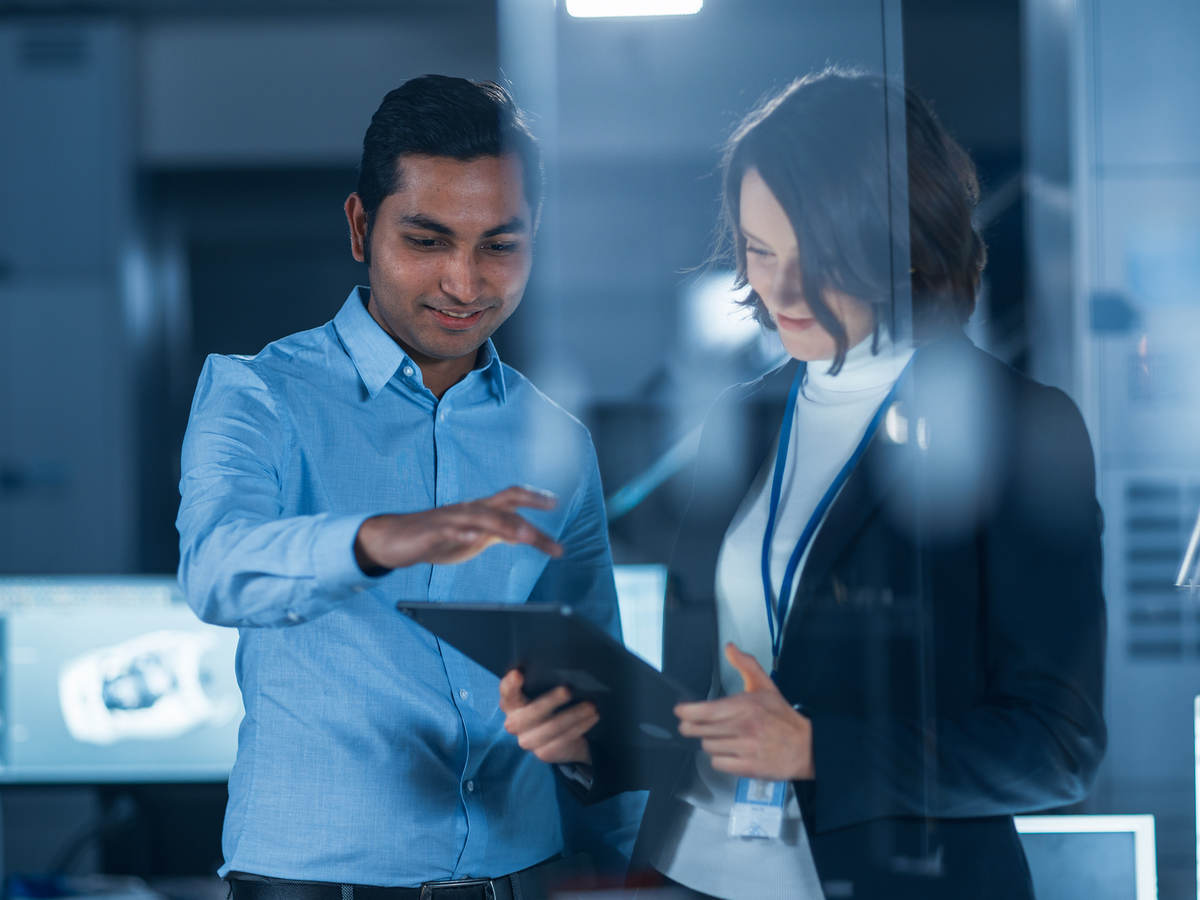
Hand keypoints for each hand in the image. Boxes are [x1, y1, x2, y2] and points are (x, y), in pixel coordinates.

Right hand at [353, 485, 562, 572]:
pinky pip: (447, 531)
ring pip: (481, 517)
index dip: (533, 497)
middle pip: (503, 502)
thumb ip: (498, 533)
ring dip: (504, 524)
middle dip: (528, 504)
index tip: (555, 501)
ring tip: (525, 535)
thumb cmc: (436, 537)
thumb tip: (524, 533)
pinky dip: (461, 533)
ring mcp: (450, 519)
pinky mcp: (430, 532)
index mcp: (480, 511)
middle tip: (551, 509)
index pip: (511, 499)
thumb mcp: (473, 537)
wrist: (392, 539)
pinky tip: (472, 538)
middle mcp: (469, 510)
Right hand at [499, 669, 596, 764]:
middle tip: (568, 690)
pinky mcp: (543, 753)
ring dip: (574, 715)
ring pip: (552, 728)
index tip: (519, 673)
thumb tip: (566, 665)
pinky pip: (564, 740)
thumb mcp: (544, 690)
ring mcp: (527, 740)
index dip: (511, 684)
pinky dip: (580, 726)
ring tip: (592, 705)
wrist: (558, 736)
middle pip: (532, 712)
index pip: (507, 692)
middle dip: (551, 700)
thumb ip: (545, 679)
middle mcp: (514, 723)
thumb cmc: (551, 702)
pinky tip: (592, 717)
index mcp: (511, 702)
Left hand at [674, 643, 813, 780]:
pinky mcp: (748, 768)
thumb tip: (730, 649)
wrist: (806, 746)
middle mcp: (745, 728)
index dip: (687, 712)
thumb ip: (746, 665)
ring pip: (708, 747)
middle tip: (691, 724)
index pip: (707, 711)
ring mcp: (746, 749)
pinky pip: (718, 763)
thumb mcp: (765, 686)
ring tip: (719, 736)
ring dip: (709, 741)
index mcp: (746, 706)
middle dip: (692, 727)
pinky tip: (728, 750)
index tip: (680, 710)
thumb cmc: (783, 717)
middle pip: (701, 731)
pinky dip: (720, 758)